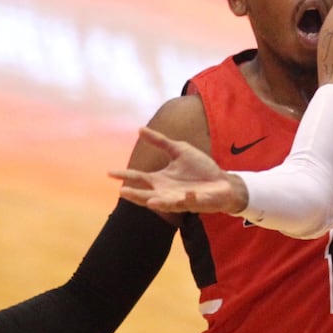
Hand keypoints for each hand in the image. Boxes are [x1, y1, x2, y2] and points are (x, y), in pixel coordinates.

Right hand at [110, 127, 247, 213]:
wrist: (222, 181)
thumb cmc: (200, 168)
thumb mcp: (179, 150)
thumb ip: (160, 141)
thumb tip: (139, 128)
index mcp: (160, 179)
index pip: (138, 178)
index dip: (125, 175)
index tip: (109, 173)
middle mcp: (166, 191)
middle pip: (146, 195)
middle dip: (135, 195)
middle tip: (122, 191)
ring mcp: (180, 199)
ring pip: (165, 203)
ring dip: (158, 202)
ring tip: (149, 200)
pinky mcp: (196, 202)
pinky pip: (190, 201)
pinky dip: (188, 198)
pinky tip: (186, 193)